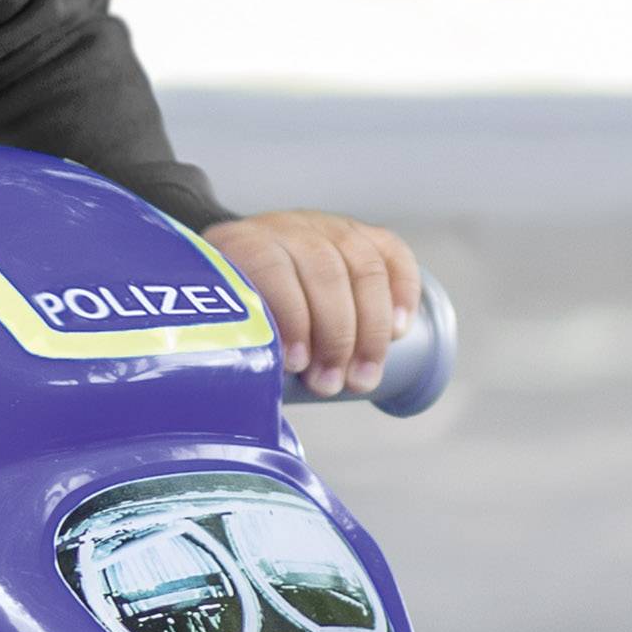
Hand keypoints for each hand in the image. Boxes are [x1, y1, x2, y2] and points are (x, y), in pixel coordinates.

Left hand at [205, 210, 420, 397]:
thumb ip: (240, 347)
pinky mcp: (364, 234)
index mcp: (247, 243)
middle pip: (325, 272)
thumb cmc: (242, 307)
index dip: (290, 317)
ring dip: (372, 329)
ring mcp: (330, 228)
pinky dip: (403, 292)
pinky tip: (401, 331)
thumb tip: (252, 403)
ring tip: (364, 377)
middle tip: (332, 383)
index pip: (274, 268)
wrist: (250, 259)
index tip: (295, 365)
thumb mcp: (227, 317)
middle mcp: (290, 228)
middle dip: (335, 336)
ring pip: (363, 268)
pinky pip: (393, 253)